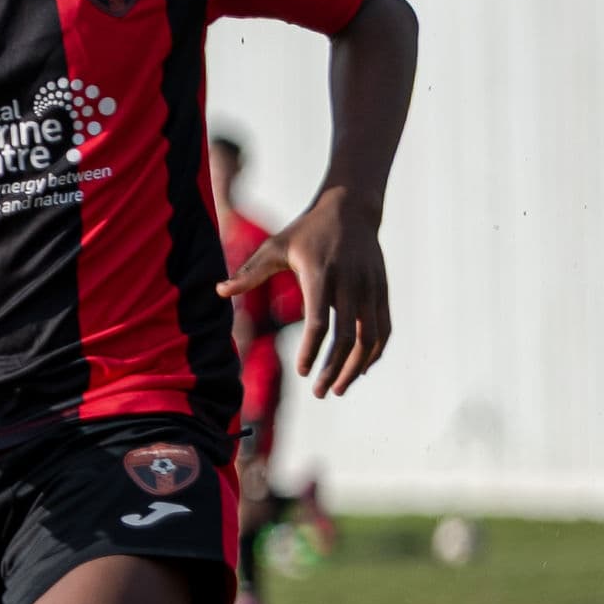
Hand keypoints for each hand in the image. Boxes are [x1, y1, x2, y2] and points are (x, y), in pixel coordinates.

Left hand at [229, 194, 389, 396]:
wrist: (351, 209)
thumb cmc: (306, 231)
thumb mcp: (275, 246)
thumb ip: (249, 273)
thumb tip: (219, 291)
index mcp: (321, 276)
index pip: (319, 322)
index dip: (312, 350)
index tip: (303, 372)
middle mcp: (350, 284)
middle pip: (347, 337)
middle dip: (335, 369)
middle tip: (321, 393)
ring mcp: (371, 288)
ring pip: (370, 337)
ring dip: (357, 367)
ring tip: (339, 389)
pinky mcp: (383, 290)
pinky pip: (384, 328)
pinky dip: (374, 352)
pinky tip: (360, 370)